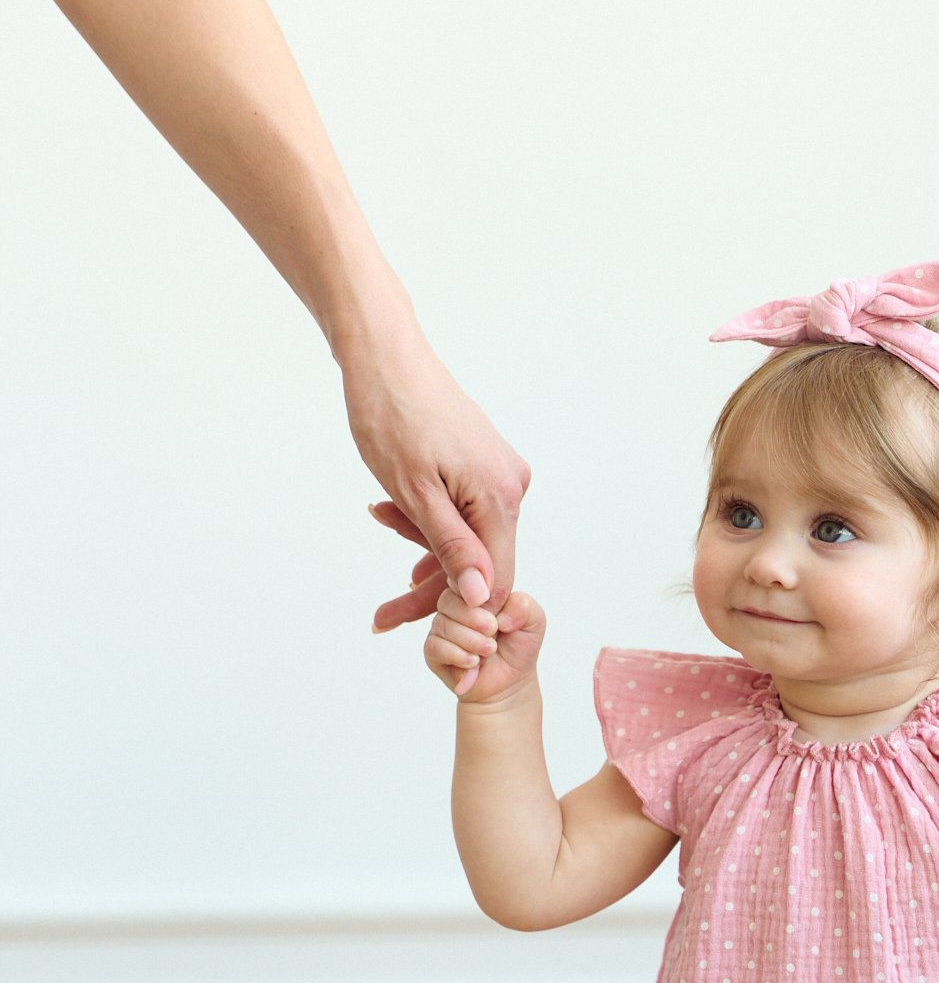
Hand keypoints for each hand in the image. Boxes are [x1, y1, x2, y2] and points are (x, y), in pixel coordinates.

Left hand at [346, 329, 529, 627]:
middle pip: (482, 560)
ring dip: (425, 543)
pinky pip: (465, 509)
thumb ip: (453, 548)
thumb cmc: (392, 415)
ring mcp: (501, 472)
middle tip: (382, 613)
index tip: (414, 628)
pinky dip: (432, 518)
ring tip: (380, 514)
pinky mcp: (485, 462)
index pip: (496, 579)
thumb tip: (482, 596)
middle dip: (431, 582)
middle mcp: (512, 486)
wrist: (385, 354)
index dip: (459, 610)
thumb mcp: (415, 493)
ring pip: (470, 535)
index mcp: (501, 497)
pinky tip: (395, 509)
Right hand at [423, 581, 546, 703]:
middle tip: (493, 631)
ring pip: (443, 624)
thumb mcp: (534, 621)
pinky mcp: (433, 649)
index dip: (479, 593)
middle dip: (477, 619)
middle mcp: (454, 604)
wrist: (510, 680)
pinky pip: (436, 646)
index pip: (464, 576)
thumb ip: (523, 606)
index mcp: (474, 589)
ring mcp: (441, 626)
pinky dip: (459, 656)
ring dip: (472, 641)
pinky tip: (474, 663)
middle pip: (449, 599)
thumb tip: (498, 614)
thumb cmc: (518, 646)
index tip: (496, 612)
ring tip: (489, 650)